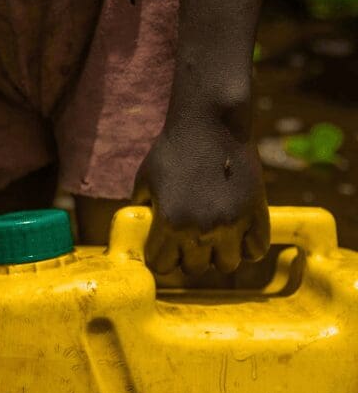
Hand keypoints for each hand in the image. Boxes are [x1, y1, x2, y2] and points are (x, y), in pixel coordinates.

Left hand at [133, 125, 269, 275]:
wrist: (210, 123)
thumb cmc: (172, 148)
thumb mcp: (145, 180)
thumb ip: (140, 209)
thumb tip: (136, 231)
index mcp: (170, 223)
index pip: (161, 266)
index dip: (160, 259)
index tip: (163, 249)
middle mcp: (200, 229)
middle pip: (194, 270)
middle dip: (189, 258)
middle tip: (189, 242)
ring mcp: (231, 223)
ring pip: (227, 265)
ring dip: (219, 257)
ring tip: (215, 241)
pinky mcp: (256, 213)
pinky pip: (256, 250)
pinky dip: (248, 248)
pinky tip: (239, 236)